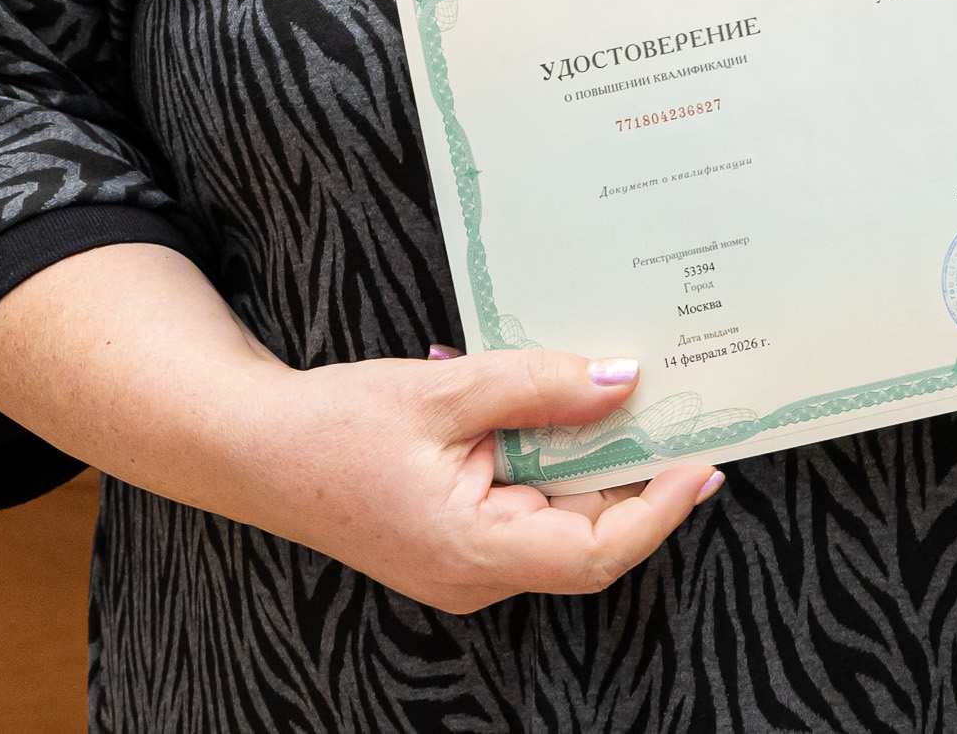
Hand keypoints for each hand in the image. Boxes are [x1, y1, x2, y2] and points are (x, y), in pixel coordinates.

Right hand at [228, 347, 718, 614]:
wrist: (252, 448)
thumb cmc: (334, 425)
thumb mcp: (446, 388)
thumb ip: (540, 386)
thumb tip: (624, 381)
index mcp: (473, 551)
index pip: (596, 551)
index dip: (660, 509)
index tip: (705, 462)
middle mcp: (476, 574)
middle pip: (587, 536)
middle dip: (639, 475)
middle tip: (688, 411)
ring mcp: (466, 564)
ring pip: (561, 519)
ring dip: (598, 463)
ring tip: (635, 398)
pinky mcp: (458, 541)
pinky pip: (529, 507)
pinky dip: (557, 462)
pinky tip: (567, 409)